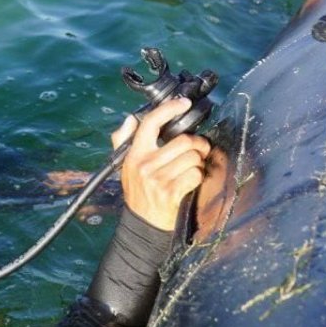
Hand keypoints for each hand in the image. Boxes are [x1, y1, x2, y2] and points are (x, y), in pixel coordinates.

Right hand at [111, 98, 211, 231]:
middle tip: (201, 148)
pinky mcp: (171, 192)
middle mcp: (145, 164)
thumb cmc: (138, 191)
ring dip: (199, 162)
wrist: (142, 223)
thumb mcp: (126, 165)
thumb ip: (124, 140)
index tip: (184, 103)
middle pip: (183, 141)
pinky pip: (195, 174)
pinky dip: (199, 176)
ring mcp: (158, 179)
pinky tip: (192, 180)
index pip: (151, 123)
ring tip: (193, 167)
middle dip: (198, 144)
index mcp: (134, 153)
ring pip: (193, 158)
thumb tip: (130, 119)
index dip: (169, 109)